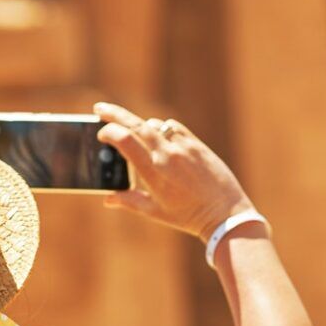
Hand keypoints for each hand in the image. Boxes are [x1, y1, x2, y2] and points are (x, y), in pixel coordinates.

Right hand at [95, 101, 253, 239]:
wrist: (225, 214)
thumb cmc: (188, 216)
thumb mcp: (155, 212)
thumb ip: (129, 201)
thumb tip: (107, 199)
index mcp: (154, 172)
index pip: (125, 140)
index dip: (109, 132)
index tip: (101, 133)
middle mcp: (168, 155)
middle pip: (136, 125)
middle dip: (115, 114)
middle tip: (100, 109)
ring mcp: (184, 147)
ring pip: (154, 125)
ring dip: (140, 126)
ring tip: (132, 132)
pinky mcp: (197, 144)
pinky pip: (173, 127)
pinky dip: (161, 128)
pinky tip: (157, 135)